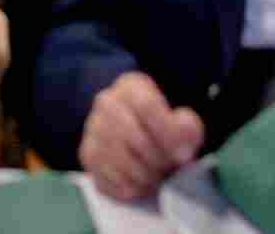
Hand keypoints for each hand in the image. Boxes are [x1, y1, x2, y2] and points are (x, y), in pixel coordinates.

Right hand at [80, 72, 203, 201]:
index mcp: (131, 87)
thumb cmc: (162, 128)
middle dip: (157, 160)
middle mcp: (106, 102)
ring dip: (145, 176)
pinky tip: (141, 182)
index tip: (183, 155)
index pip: (146, 106)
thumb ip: (187, 129)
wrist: (138, 135)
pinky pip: (109, 178)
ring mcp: (93, 128)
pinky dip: (130, 187)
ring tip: (157, 177)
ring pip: (120, 160)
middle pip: (133, 136)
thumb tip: (181, 150)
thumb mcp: (182, 122)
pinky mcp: (87, 154)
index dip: (168, 135)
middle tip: (170, 169)